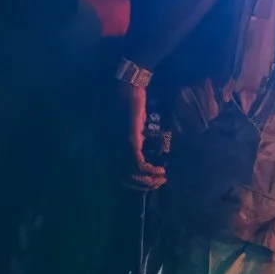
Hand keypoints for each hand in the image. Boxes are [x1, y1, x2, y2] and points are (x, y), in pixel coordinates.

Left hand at [117, 72, 167, 191]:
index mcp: (113, 148)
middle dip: (143, 185)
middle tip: (158, 184)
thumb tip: (145, 154)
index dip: (135, 183)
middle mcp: (114, 150)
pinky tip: (159, 170)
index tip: (150, 183)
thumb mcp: (134, 127)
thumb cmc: (131, 106)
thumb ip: (136, 141)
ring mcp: (121, 146)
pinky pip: (137, 163)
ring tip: (161, 178)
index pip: (120, 174)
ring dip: (148, 180)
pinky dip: (149, 170)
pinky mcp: (130, 140)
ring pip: (132, 174)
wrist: (128, 89)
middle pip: (125, 178)